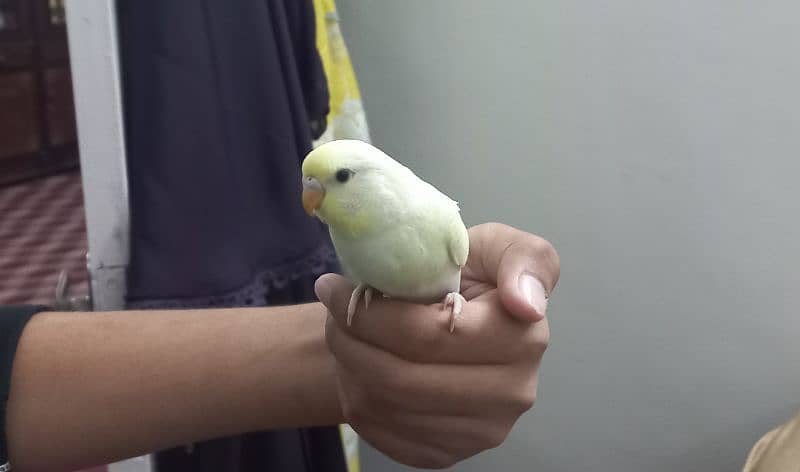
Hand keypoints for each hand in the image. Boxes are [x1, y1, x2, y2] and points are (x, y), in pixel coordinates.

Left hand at [314, 222, 559, 468]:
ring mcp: (480, 431)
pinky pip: (381, 431)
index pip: (429, 336)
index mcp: (523, 338)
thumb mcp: (494, 246)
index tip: (335, 287)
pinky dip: (356, 394)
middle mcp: (510, 394)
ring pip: (385, 406)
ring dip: (348, 364)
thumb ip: (522, 258)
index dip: (372, 314)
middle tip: (330, 306)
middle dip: (350, 339)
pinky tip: (360, 364)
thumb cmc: (468, 275)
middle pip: (401, 377)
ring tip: (342, 330)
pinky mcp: (447, 454)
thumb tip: (525, 304)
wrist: (451, 323)